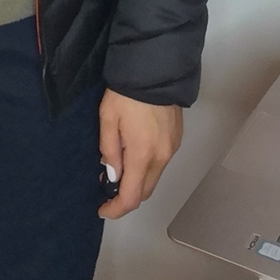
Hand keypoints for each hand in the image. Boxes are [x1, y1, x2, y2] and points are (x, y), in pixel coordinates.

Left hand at [98, 89, 182, 218]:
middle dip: (126, 196)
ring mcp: (172, 149)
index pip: (131, 197)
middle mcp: (162, 158)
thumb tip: (112, 176)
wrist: (155, 70)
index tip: (102, 209)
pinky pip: (161, 163)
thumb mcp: (108, 119)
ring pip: (154, 178)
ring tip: (118, 165)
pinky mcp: (176, 139)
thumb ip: (109, 151)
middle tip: (107, 185)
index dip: (115, 209)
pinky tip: (134, 152)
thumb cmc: (126, 93)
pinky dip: (147, 166)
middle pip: (144, 191)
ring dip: (137, 180)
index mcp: (142, 155)